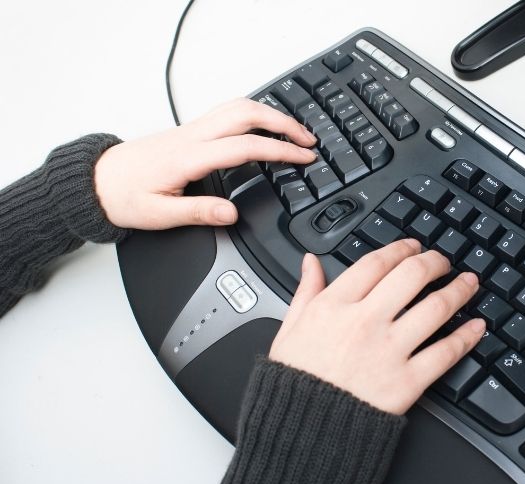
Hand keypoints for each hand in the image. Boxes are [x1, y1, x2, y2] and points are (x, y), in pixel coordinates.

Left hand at [94, 98, 317, 229]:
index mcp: (189, 157)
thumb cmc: (123, 197)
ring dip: (270, 113)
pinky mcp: (189, 132)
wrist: (95, 181)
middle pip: (246, 113)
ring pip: (237, 107)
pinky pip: (227, 112)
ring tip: (294, 131)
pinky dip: (254, 114)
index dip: (279, 151)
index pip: (245, 146)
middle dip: (283, 122)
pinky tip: (263, 126)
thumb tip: (231, 213)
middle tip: (308, 140)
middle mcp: (192, 136)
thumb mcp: (158, 215)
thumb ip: (198, 213)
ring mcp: (190, 130)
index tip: (302, 158)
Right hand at [268, 240, 485, 414]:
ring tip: (469, 284)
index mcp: (334, 306)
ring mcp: (389, 351)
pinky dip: (467, 336)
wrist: (303, 433)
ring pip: (436, 308)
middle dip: (435, 261)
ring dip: (459, 290)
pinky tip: (476, 326)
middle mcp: (365, 322)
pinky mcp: (407, 382)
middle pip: (412, 275)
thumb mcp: (289, 329)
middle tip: (443, 261)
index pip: (376, 262)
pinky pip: (446, 352)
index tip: (412, 246)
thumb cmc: (296, 383)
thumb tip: (311, 262)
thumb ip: (306, 291)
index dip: (400, 248)